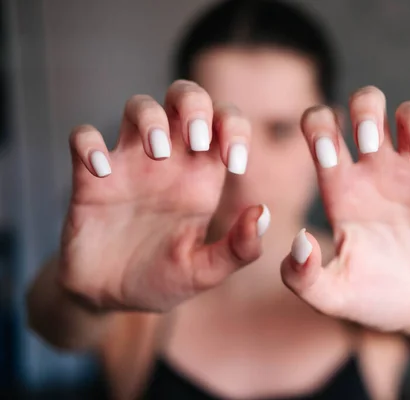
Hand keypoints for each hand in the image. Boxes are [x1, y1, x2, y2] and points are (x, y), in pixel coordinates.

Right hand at [60, 80, 268, 311]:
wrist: (110, 299)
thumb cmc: (162, 279)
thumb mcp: (205, 271)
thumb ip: (238, 249)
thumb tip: (263, 213)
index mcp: (202, 177)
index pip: (225, 123)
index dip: (235, 128)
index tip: (235, 162)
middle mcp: (168, 162)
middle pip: (183, 97)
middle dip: (194, 104)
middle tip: (197, 140)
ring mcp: (128, 165)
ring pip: (138, 106)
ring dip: (150, 118)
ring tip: (158, 154)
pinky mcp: (89, 179)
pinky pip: (83, 138)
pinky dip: (89, 144)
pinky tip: (100, 172)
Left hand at [281, 86, 409, 333]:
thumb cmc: (369, 297)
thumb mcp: (331, 295)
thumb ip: (303, 276)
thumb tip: (298, 241)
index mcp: (342, 185)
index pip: (321, 127)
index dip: (319, 127)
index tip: (328, 156)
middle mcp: (377, 171)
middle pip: (368, 104)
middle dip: (367, 109)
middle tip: (371, 143)